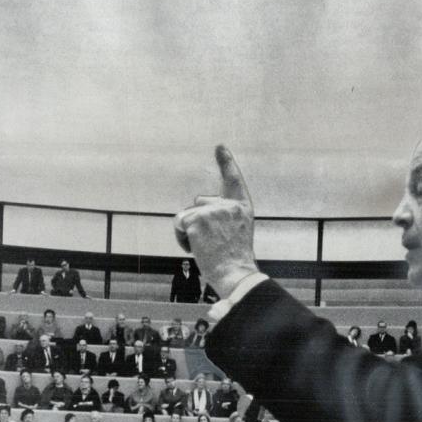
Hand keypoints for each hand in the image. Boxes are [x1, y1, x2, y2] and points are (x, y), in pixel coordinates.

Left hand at [173, 145, 258, 298]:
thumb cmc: (234, 260)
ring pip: (187, 214)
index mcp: (242, 208)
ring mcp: (212, 211)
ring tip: (204, 247)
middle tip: (210, 242)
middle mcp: (228, 205)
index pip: (233, 180)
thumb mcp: (238, 232)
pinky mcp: (196, 220)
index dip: (226, 162)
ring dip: (189, 231)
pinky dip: (181, 237)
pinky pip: (179, 223)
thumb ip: (224, 216)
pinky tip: (194, 248)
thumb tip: (198, 206)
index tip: (220, 147)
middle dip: (197, 219)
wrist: (235, 274)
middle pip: (199, 202)